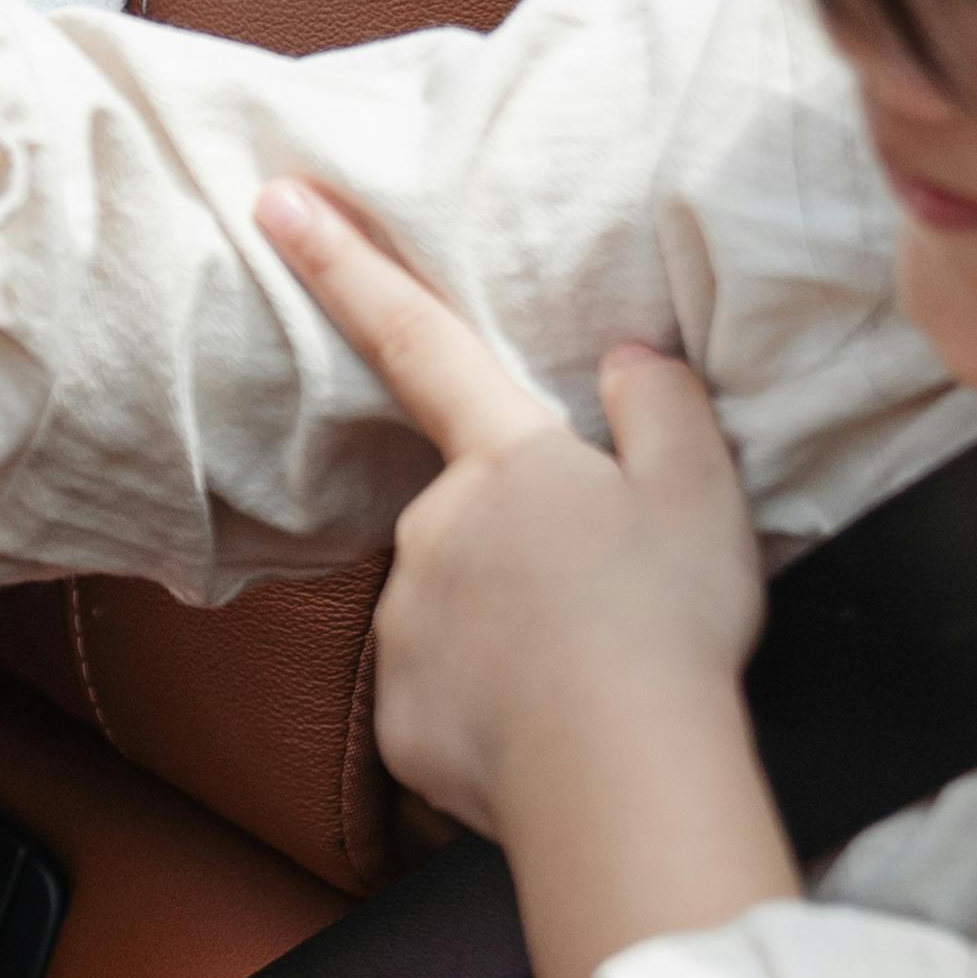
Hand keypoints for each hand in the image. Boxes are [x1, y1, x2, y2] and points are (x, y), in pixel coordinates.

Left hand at [257, 179, 763, 841]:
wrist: (620, 778)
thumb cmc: (666, 622)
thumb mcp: (701, 490)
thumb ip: (662, 406)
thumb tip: (628, 362)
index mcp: (505, 460)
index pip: (416, 336)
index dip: (344, 262)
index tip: (275, 199)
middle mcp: (433, 530)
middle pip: (474, 518)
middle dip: (527, 550)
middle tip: (610, 607)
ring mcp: (406, 625)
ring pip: (461, 612)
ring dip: (515, 636)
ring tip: (594, 681)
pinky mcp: (399, 718)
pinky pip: (449, 699)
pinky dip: (495, 712)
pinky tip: (553, 733)